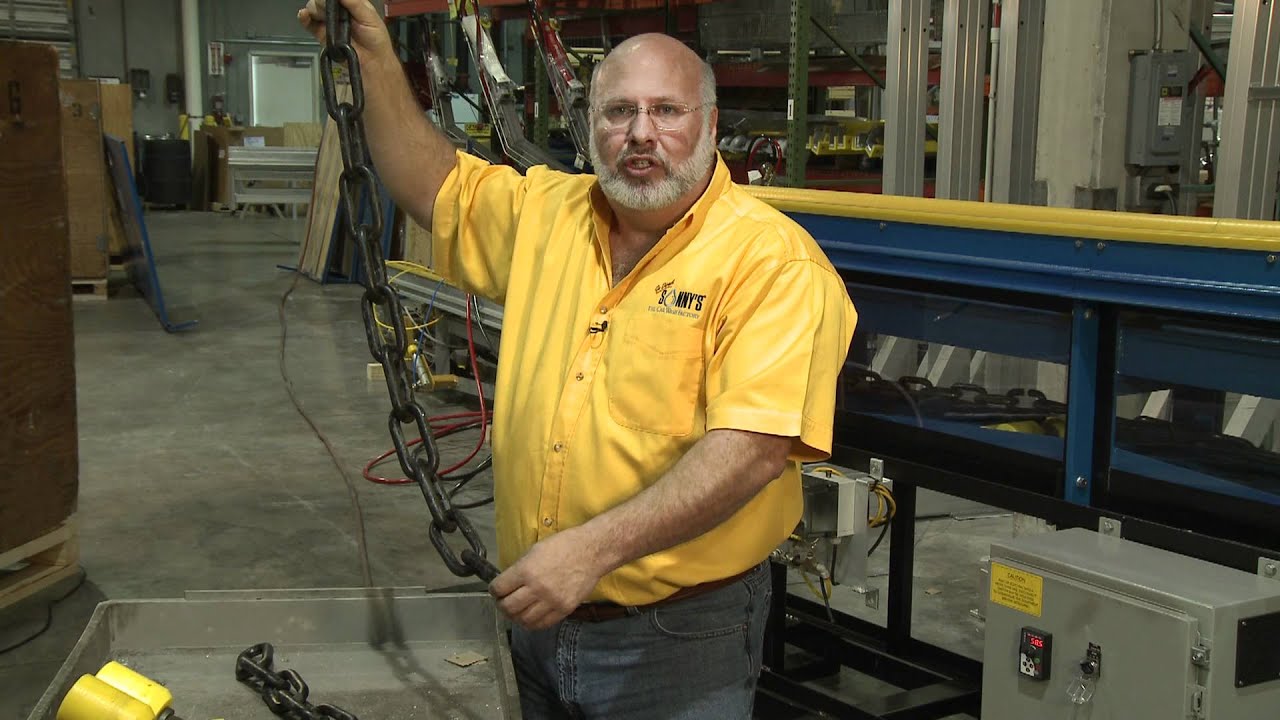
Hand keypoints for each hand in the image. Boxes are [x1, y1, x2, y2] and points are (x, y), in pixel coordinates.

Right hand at [297, 0, 391, 57]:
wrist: (372, 62)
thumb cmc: (376, 38)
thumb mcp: (369, 16)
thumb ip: (354, 3)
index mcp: (350, 3)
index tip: (329, 0)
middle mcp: (338, 11)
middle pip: (321, 0)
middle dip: (321, 2)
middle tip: (326, 7)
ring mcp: (329, 22)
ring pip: (314, 9)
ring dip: (313, 9)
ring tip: (320, 14)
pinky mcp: (322, 34)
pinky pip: (309, 24)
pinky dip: (304, 18)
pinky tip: (303, 15)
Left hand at [490, 528, 607, 629]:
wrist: (591, 552)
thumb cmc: (563, 546)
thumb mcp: (535, 551)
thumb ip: (520, 568)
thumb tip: (507, 582)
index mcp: (526, 570)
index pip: (499, 588)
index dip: (494, 590)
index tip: (496, 590)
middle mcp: (536, 588)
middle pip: (508, 607)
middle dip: (501, 605)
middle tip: (503, 601)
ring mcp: (551, 601)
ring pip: (523, 619)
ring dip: (515, 616)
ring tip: (516, 610)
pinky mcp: (563, 610)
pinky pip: (541, 624)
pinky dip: (531, 623)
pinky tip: (530, 616)